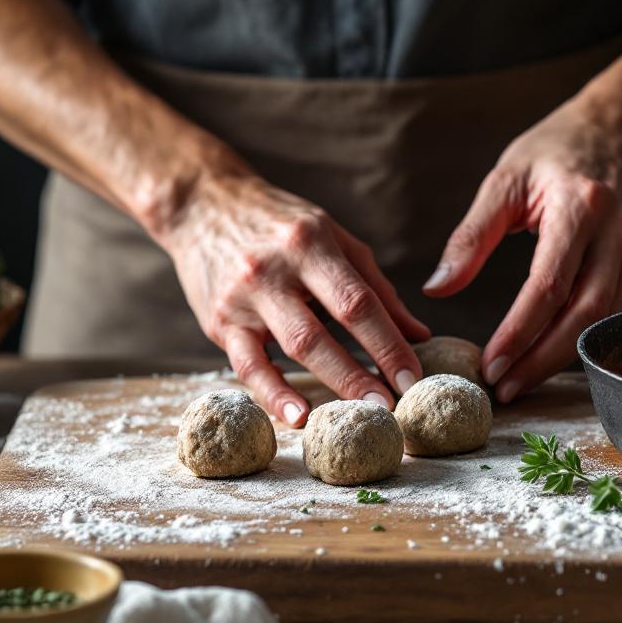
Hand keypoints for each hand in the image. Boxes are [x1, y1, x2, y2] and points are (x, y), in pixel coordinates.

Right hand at [161, 170, 430, 426]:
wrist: (202, 206)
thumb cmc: (280, 225)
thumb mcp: (332, 238)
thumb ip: (374, 286)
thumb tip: (419, 334)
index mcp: (311, 243)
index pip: (357, 301)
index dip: (388, 343)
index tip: (412, 378)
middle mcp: (275, 268)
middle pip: (323, 330)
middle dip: (360, 373)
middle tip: (390, 408)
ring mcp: (243, 297)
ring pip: (290, 347)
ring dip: (327, 384)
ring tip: (355, 416)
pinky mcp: (220, 321)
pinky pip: (247, 365)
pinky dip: (273, 393)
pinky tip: (297, 416)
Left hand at [423, 98, 621, 402]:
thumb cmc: (555, 150)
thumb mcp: (505, 179)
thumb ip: (470, 237)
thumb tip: (436, 288)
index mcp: (581, 207)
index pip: (548, 287)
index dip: (518, 334)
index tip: (489, 365)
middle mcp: (619, 232)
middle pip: (582, 315)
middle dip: (540, 360)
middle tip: (504, 388)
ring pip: (601, 321)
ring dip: (559, 357)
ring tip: (518, 380)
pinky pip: (613, 312)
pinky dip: (579, 338)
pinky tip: (547, 356)